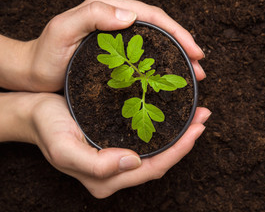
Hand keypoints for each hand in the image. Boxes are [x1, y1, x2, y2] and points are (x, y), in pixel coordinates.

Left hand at [24, 0, 205, 91]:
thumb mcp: (63, 31)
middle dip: (183, 43)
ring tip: (193, 70)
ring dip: (177, 52)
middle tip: (200, 66)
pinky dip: (163, 59)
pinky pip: (147, 49)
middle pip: (159, 25)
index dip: (177, 33)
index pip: (152, 15)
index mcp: (107, 6)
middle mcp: (116, 14)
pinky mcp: (118, 46)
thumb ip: (92, 16)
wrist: (35, 71)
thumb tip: (130, 14)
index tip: (195, 52)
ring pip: (157, 37)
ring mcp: (118, 30)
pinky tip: (171, 71)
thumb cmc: (46, 54)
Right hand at [30, 93, 210, 197]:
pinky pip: (148, 139)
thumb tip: (133, 163)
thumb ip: (97, 165)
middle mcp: (116, 172)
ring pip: (157, 150)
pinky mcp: (117, 141)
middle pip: (161, 160)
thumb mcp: (65, 149)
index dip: (179, 150)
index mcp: (106, 179)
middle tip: (203, 116)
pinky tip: (174, 116)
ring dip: (179, 134)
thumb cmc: (47, 129)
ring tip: (196, 114)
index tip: (197, 128)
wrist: (33, 112)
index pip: (153, 168)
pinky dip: (165, 129)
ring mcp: (118, 157)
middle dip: (186, 140)